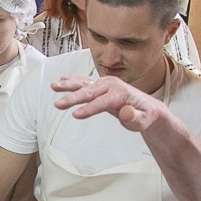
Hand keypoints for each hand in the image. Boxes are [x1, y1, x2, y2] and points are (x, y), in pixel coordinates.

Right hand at [50, 72, 164, 132]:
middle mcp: (111, 85)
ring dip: (68, 85)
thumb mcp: (143, 121)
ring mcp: (104, 83)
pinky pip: (84, 81)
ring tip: (54, 86)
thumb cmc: (144, 115)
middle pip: (89, 92)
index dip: (88, 109)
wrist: (146, 107)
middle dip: (72, 98)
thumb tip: (126, 112)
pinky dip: (72, 80)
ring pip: (84, 84)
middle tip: (58, 105)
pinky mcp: (100, 85)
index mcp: (121, 93)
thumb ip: (135, 118)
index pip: (101, 102)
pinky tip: (62, 79)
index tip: (75, 115)